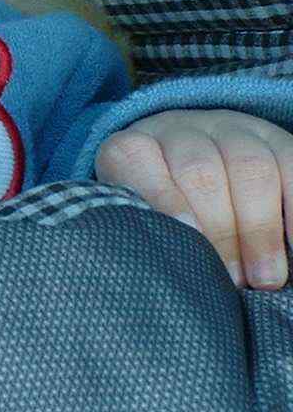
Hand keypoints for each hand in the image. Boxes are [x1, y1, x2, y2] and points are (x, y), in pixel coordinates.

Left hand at [95, 109, 292, 289]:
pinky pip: (290, 166)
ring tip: (266, 277)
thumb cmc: (165, 212)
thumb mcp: (144, 218)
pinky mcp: (274, 140)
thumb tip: (178, 276)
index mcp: (134, 147)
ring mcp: (230, 130)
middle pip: (199, 171)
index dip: (161, 199)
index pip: (134, 158)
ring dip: (260, 228)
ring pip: (248, 167)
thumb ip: (152, 234)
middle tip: (233, 281)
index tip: (186, 239)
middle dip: (219, 232)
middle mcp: (180, 131)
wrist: (199, 168)